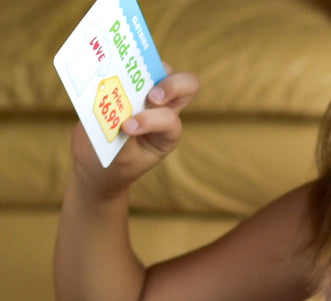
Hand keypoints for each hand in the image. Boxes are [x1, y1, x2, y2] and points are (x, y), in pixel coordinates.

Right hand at [71, 67, 199, 192]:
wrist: (98, 164)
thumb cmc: (117, 164)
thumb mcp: (124, 157)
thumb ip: (125, 133)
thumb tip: (119, 108)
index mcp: (168, 132)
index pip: (171, 119)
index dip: (152, 120)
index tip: (129, 127)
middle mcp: (163, 109)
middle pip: (185, 86)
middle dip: (171, 86)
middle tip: (150, 97)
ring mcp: (146, 94)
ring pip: (156, 69)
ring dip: (140, 65)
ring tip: (119, 67)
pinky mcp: (126, 83)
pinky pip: (129, 65)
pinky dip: (118, 59)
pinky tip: (99, 59)